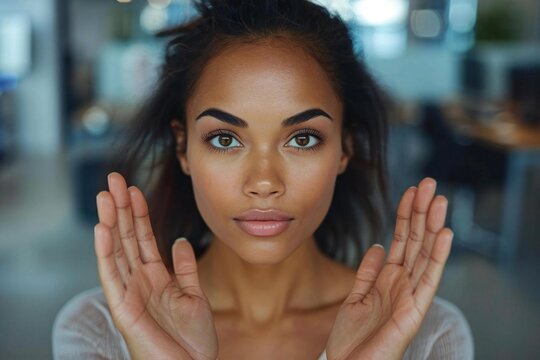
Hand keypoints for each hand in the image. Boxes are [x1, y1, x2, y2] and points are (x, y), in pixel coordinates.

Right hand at [94, 172, 217, 359]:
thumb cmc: (193, 339)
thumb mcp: (194, 295)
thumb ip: (185, 268)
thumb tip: (178, 240)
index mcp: (156, 276)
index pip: (143, 237)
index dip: (138, 212)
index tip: (134, 188)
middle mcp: (139, 281)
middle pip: (126, 237)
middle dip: (120, 208)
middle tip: (113, 179)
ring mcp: (130, 293)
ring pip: (117, 250)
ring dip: (110, 222)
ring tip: (105, 195)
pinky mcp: (124, 308)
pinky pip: (113, 276)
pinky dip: (106, 252)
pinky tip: (103, 229)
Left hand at [325, 178, 452, 359]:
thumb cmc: (352, 338)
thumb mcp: (356, 297)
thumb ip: (368, 271)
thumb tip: (377, 245)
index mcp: (389, 279)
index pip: (402, 239)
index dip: (406, 215)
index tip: (410, 190)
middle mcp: (403, 284)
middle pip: (416, 241)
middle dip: (422, 212)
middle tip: (429, 183)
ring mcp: (411, 296)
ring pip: (425, 254)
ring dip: (433, 226)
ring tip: (439, 200)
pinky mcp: (414, 311)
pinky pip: (428, 280)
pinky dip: (438, 257)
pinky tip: (444, 234)